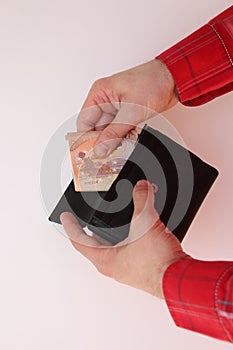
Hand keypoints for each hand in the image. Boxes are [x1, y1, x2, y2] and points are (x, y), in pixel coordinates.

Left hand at [60, 180, 188, 298]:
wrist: (179, 278)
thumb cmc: (159, 264)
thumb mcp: (145, 224)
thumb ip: (142, 200)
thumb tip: (142, 187)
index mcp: (106, 259)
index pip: (79, 241)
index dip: (71, 226)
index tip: (65, 216)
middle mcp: (114, 265)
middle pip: (95, 243)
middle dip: (92, 226)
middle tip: (89, 214)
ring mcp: (127, 266)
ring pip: (113, 245)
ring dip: (112, 230)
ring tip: (115, 215)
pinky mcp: (140, 265)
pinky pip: (128, 247)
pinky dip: (128, 235)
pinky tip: (137, 227)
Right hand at [77, 59, 177, 156]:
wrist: (174, 79)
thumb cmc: (153, 80)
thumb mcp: (132, 110)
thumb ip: (115, 131)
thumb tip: (101, 148)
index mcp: (100, 94)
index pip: (84, 121)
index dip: (84, 139)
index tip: (88, 154)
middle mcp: (105, 101)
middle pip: (95, 128)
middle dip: (99, 143)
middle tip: (102, 158)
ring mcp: (116, 109)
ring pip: (107, 131)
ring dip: (111, 142)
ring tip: (114, 154)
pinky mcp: (126, 115)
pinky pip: (118, 131)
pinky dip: (121, 139)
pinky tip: (123, 147)